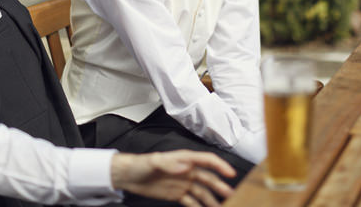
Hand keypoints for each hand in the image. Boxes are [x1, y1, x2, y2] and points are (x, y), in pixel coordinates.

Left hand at [111, 150, 235, 206]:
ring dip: (212, 200)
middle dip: (220, 186)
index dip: (220, 166)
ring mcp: (183, 183)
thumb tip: (185, 167)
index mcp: (184, 159)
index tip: (231, 174)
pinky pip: (192, 202)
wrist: (128, 176)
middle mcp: (187, 170)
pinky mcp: (177, 194)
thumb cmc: (140, 164)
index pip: (206, 160)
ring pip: (203, 192)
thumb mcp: (153, 161)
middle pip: (208, 178)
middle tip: (231, 195)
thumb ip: (169, 164)